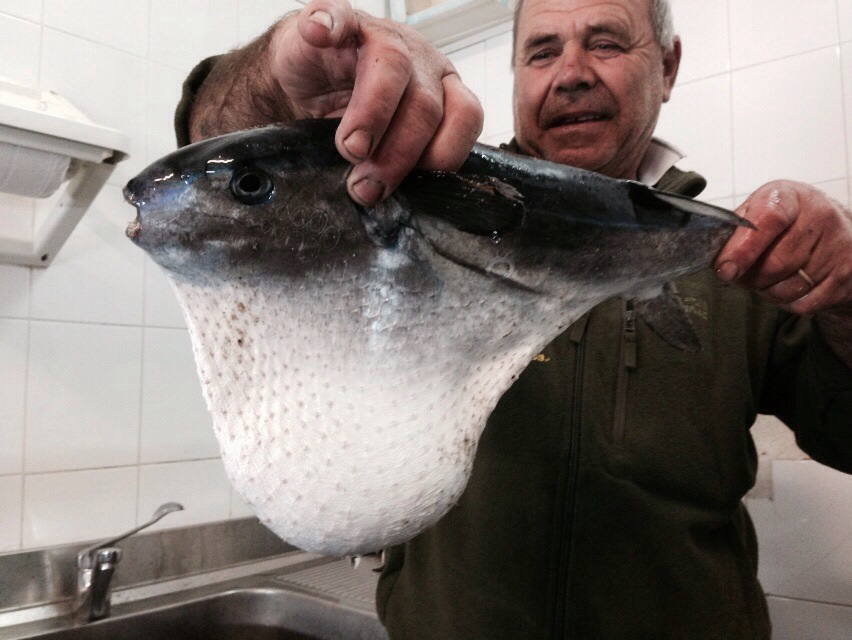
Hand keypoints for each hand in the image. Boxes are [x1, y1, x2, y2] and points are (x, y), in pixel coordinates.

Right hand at [272, 0, 482, 204]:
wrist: (304, 83)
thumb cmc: (349, 119)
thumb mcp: (382, 149)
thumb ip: (399, 168)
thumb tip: (397, 207)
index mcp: (443, 92)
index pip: (466, 117)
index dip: (443, 154)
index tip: (409, 187)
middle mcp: (421, 62)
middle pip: (427, 103)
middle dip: (399, 153)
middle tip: (366, 188)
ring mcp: (380, 36)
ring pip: (393, 65)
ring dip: (372, 113)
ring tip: (349, 149)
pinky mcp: (339, 22)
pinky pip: (338, 14)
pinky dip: (328, 23)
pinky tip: (319, 34)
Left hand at [713, 180, 851, 315]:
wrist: (837, 230)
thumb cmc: (787, 222)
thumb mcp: (759, 212)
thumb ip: (736, 232)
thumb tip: (720, 263)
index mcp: (791, 197)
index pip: (769, 218)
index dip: (743, 248)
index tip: (725, 270)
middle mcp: (821, 217)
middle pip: (774, 264)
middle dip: (750, 277)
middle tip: (741, 274)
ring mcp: (838, 247)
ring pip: (786, 287)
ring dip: (766, 291)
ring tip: (766, 277)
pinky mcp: (846, 275)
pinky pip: (803, 303)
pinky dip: (786, 302)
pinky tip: (786, 285)